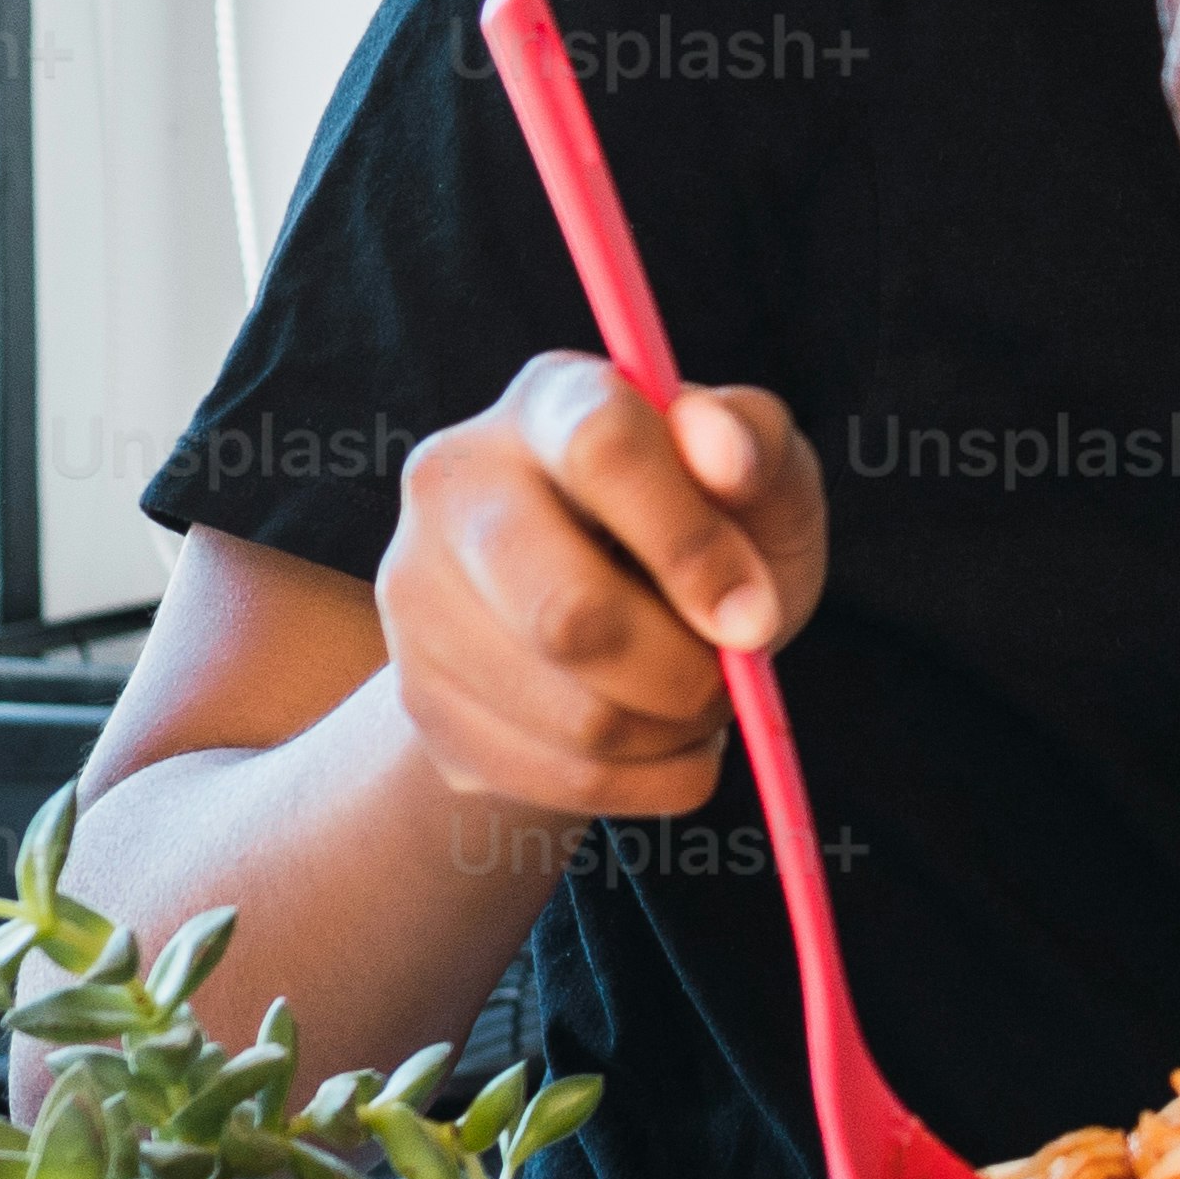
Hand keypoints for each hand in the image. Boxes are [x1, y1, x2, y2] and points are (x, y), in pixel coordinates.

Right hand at [375, 353, 821, 818]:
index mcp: (549, 399)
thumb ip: (758, 450)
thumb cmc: (707, 533)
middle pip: (568, 615)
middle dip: (685, 669)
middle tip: (733, 670)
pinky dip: (649, 779)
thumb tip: (722, 449)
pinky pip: (559, 778)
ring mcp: (416, 594)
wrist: (617, 634)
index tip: (756, 615)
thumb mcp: (763, 483)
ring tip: (699, 698)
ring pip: (574, 716)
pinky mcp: (419, 700)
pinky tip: (664, 743)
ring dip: (676, 729)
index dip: (691, 543)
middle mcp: (454, 481)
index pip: (600, 447)